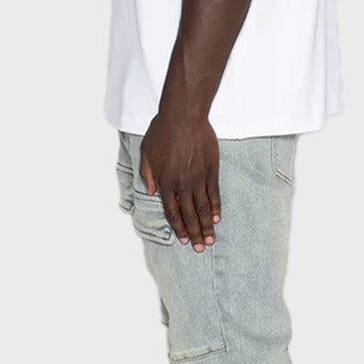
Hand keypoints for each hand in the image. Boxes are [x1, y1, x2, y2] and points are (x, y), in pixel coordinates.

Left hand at [140, 111, 221, 251]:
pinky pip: (214, 194)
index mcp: (165, 182)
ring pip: (203, 208)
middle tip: (200, 248)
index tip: (184, 239)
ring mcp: (198, 178)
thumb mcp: (146, 152)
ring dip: (207, 226)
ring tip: (211, 239)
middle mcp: (182, 184)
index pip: (172, 212)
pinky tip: (217, 218)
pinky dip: (216, 207)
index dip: (178, 227)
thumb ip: (147, 175)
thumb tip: (151, 192)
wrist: (183, 116)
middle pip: (189, 215)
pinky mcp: (211, 170)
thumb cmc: (162, 131)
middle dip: (195, 234)